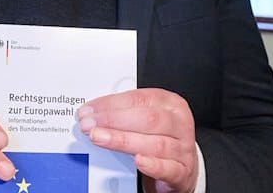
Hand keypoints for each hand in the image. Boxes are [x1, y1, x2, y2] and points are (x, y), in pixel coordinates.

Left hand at [76, 88, 197, 192]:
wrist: (180, 169)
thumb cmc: (159, 139)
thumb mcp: (147, 120)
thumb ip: (125, 114)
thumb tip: (93, 113)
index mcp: (170, 104)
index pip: (139, 99)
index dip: (112, 104)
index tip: (90, 110)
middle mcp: (179, 124)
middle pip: (148, 119)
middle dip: (114, 120)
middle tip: (89, 125)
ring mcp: (183, 149)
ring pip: (155, 144)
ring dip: (123, 141)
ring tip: (100, 139)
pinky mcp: (182, 172)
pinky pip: (168, 169)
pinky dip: (152, 165)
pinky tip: (137, 161)